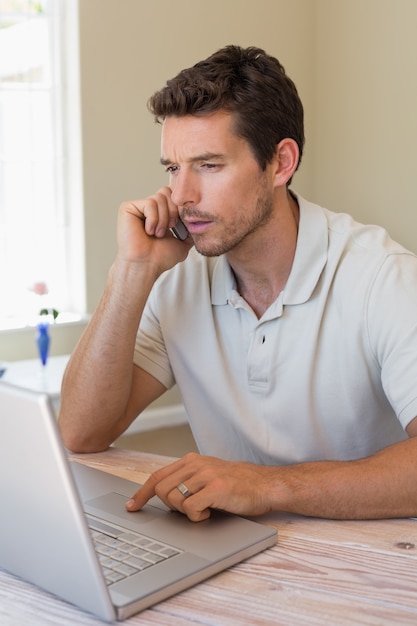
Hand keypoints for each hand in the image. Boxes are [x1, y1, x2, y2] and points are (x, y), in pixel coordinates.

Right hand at [116, 186, 192, 272]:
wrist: (146, 265)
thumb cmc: (160, 257)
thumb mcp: (183, 242)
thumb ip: (190, 229)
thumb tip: (199, 220)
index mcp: (160, 213)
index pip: (173, 196)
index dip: (180, 208)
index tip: (177, 226)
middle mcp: (148, 208)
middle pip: (167, 192)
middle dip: (173, 211)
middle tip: (169, 229)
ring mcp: (138, 207)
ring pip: (159, 198)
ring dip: (163, 219)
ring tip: (157, 234)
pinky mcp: (128, 207)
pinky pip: (149, 203)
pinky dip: (153, 219)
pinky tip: (148, 231)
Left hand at [125, 452, 273, 521]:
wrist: (264, 485)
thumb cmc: (236, 485)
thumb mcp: (206, 477)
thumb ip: (186, 480)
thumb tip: (163, 497)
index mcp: (191, 461)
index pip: (157, 476)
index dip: (142, 493)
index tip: (132, 506)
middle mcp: (196, 464)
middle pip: (162, 490)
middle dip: (170, 506)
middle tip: (189, 510)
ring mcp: (206, 475)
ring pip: (175, 499)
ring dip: (185, 512)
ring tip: (203, 509)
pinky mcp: (216, 487)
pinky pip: (191, 508)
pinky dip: (196, 517)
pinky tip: (209, 513)